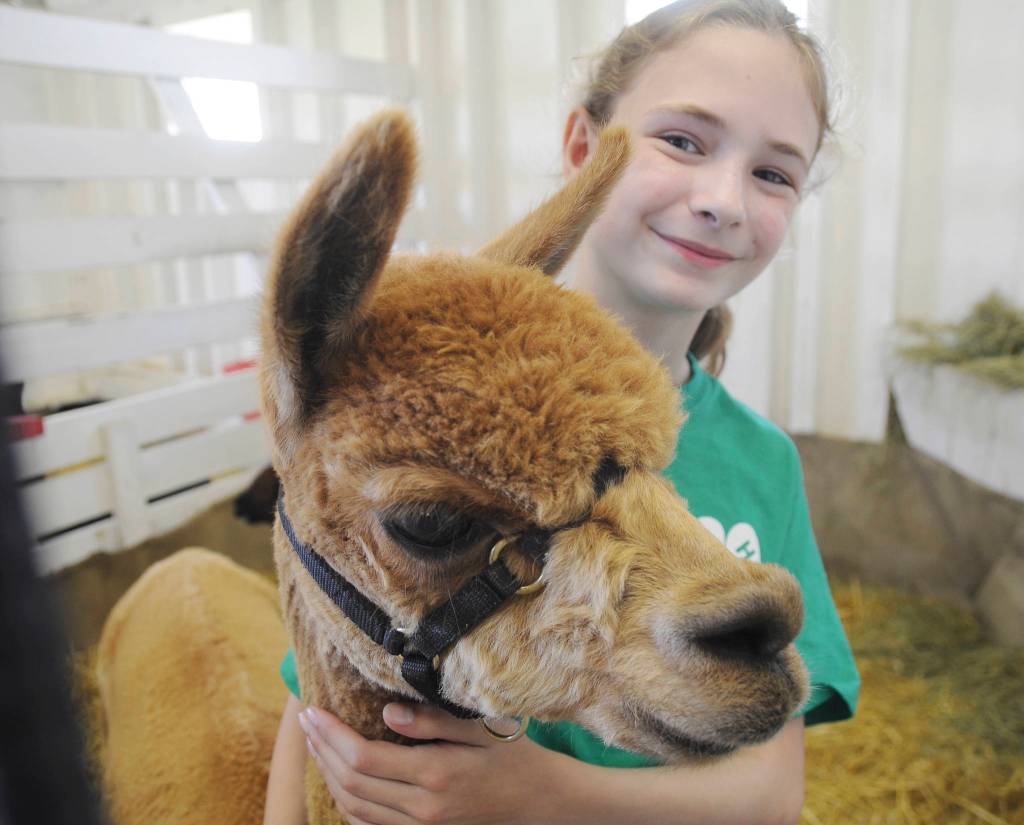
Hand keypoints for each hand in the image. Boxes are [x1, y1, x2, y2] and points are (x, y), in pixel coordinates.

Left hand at [297, 703, 560, 824]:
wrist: (541, 804)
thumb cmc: (515, 757)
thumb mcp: (483, 728)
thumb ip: (435, 720)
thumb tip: (388, 712)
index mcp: (435, 775)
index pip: (363, 757)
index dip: (331, 734)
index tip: (313, 709)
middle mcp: (422, 808)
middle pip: (351, 783)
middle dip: (321, 750)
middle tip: (305, 720)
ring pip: (355, 807)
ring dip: (328, 775)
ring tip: (316, 744)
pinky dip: (347, 802)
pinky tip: (340, 778)